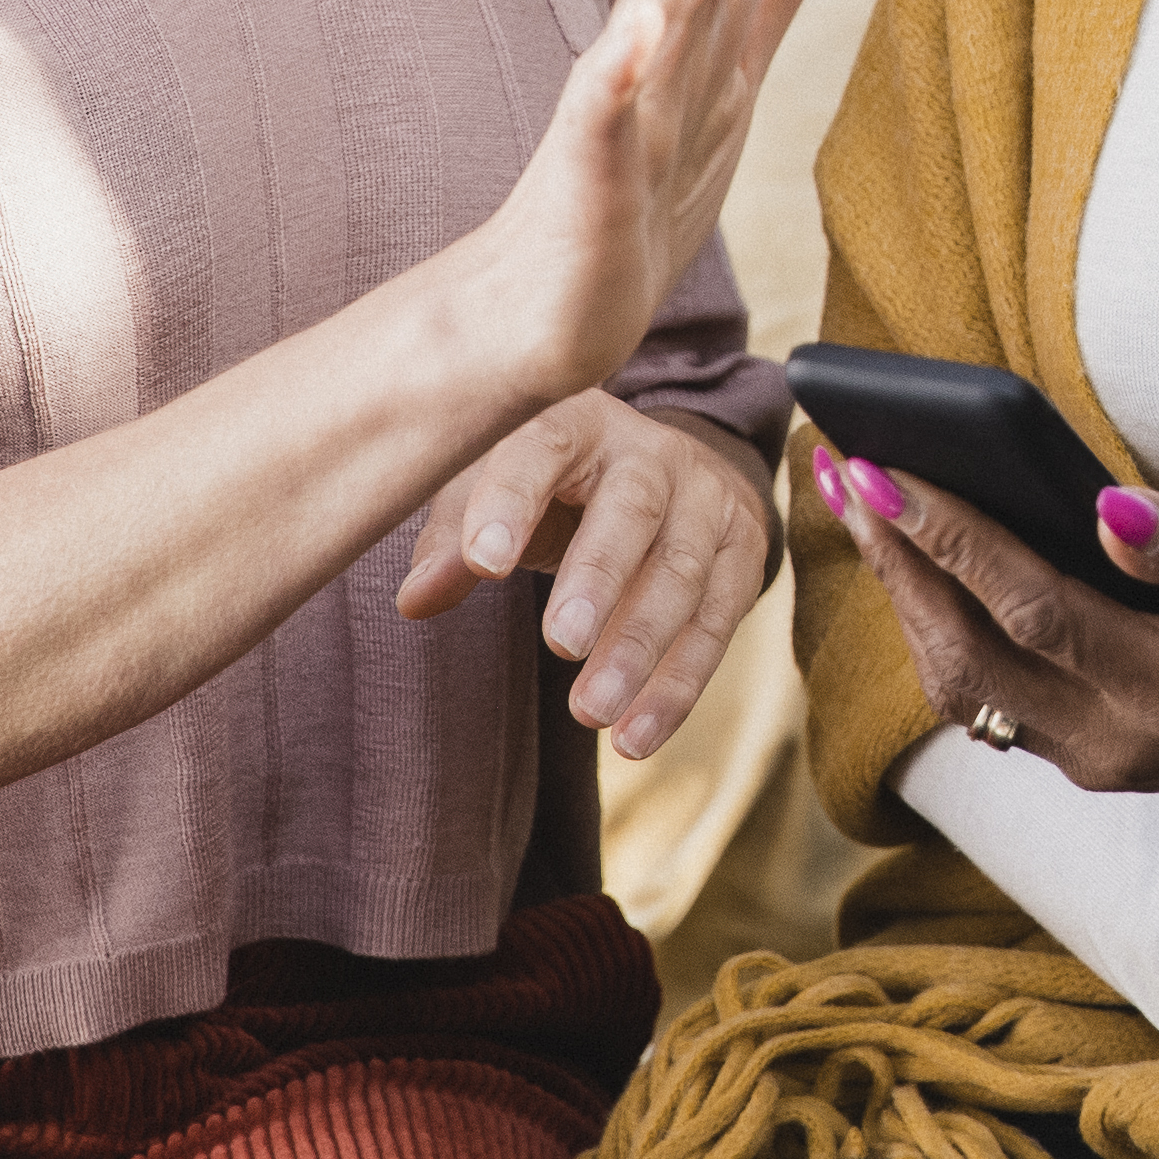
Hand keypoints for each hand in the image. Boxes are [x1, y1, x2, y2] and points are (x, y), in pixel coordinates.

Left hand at [403, 390, 772, 758]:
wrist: (659, 474)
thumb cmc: (552, 488)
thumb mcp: (495, 491)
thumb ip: (455, 539)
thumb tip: (416, 600)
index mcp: (577, 421)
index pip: (543, 446)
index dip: (511, 501)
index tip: (482, 565)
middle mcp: (652, 452)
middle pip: (632, 509)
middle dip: (598, 578)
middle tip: (560, 644)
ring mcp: (707, 499)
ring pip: (682, 572)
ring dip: (639, 648)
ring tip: (591, 713)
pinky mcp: (742, 551)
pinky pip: (717, 621)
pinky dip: (678, 685)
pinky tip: (636, 736)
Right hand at [461, 0, 878, 405]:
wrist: (540, 310)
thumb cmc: (638, 190)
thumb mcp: (732, 68)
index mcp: (704, 30)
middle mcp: (664, 53)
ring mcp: (623, 111)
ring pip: (671, 11)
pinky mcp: (587, 179)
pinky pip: (602, 123)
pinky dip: (617, 75)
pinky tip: (635, 31)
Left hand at [814, 453, 1158, 821]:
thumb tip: (1106, 508)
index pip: (1027, 606)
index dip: (950, 537)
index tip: (886, 469)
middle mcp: (1109, 742)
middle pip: (967, 653)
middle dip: (897, 559)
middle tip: (842, 469)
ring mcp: (1092, 760)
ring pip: (962, 687)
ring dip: (906, 596)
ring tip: (864, 507)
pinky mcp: (1087, 759)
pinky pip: (987, 700)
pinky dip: (943, 631)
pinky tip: (923, 569)